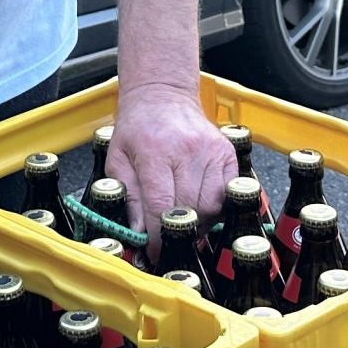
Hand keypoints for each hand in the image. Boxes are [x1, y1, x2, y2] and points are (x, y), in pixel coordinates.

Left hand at [109, 83, 234, 260]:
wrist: (162, 95)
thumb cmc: (137, 128)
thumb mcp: (118, 160)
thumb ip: (128, 197)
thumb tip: (140, 234)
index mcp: (155, 152)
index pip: (161, 205)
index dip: (158, 236)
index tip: (154, 252)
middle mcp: (187, 150)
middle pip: (190, 208)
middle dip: (178, 232)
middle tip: (168, 240)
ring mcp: (212, 151)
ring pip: (213, 205)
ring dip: (200, 222)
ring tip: (185, 222)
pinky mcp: (227, 153)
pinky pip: (228, 192)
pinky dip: (217, 207)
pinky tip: (201, 207)